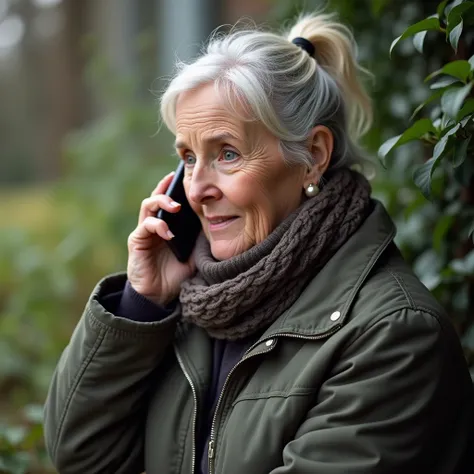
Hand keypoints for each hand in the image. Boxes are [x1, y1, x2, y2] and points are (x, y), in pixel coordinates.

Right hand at [127, 171, 195, 305]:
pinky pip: (145, 227)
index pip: (171, 199)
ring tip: (176, 206)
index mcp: (169, 223)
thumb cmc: (178, 273)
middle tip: (179, 182)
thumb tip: (219, 220)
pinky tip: (169, 233)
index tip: (188, 175)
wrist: (160, 296)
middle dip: (167, 187)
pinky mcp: (137, 242)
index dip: (176, 186)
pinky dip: (158, 226)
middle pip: (157, 196)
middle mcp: (155, 224)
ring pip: (148, 206)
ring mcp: (145, 231)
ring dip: (161, 202)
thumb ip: (201, 236)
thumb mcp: (196, 252)